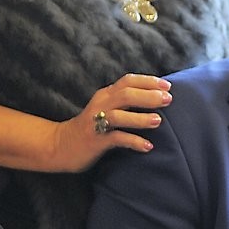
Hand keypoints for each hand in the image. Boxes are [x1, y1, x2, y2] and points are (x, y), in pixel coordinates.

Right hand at [52, 73, 171, 171]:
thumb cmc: (90, 128)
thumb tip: (155, 99)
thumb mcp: (106, 109)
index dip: (148, 81)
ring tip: (158, 121)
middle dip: (148, 96)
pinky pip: (115, 139)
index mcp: (105, 95)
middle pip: (125, 94)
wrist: (61, 146)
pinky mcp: (95, 140)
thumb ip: (124, 102)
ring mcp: (96, 123)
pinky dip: (132, 141)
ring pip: (119, 116)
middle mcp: (100, 105)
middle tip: (168, 100)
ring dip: (139, 118)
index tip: (167, 86)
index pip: (127, 81)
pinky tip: (147, 146)